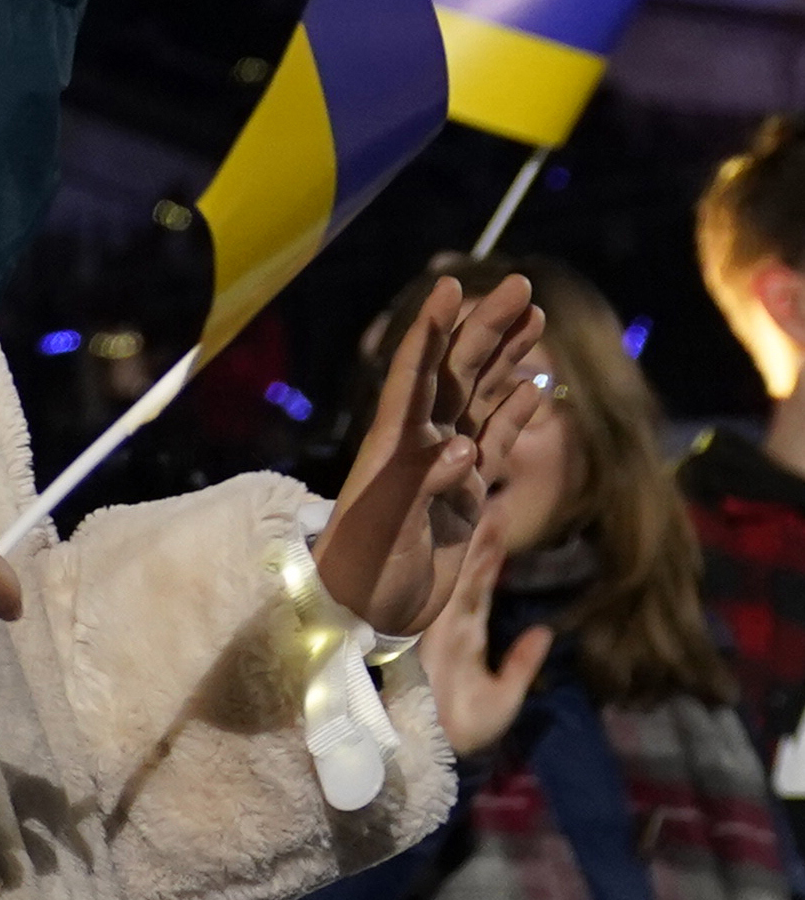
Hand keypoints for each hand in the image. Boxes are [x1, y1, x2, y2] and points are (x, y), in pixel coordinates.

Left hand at [316, 273, 549, 636]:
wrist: (364, 614)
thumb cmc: (361, 571)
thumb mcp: (384, 527)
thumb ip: (418, 485)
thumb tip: (463, 448)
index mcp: (392, 443)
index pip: (414, 372)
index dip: (431, 329)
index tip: (450, 286)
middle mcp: (419, 443)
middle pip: (457, 371)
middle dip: (486, 327)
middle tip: (522, 285)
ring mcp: (444, 465)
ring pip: (480, 397)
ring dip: (506, 358)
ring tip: (536, 319)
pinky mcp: (465, 494)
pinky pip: (494, 439)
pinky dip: (515, 410)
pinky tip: (537, 386)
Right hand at [425, 524, 552, 756]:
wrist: (436, 748)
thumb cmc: (464, 727)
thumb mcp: (505, 696)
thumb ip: (522, 663)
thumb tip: (545, 631)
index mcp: (466, 632)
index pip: (481, 586)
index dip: (489, 555)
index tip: (497, 519)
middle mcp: (451, 621)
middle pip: (466, 570)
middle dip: (476, 535)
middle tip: (485, 495)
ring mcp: (438, 623)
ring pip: (456, 574)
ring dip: (466, 541)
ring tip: (478, 507)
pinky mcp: (430, 630)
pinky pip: (443, 593)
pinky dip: (450, 569)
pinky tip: (455, 543)